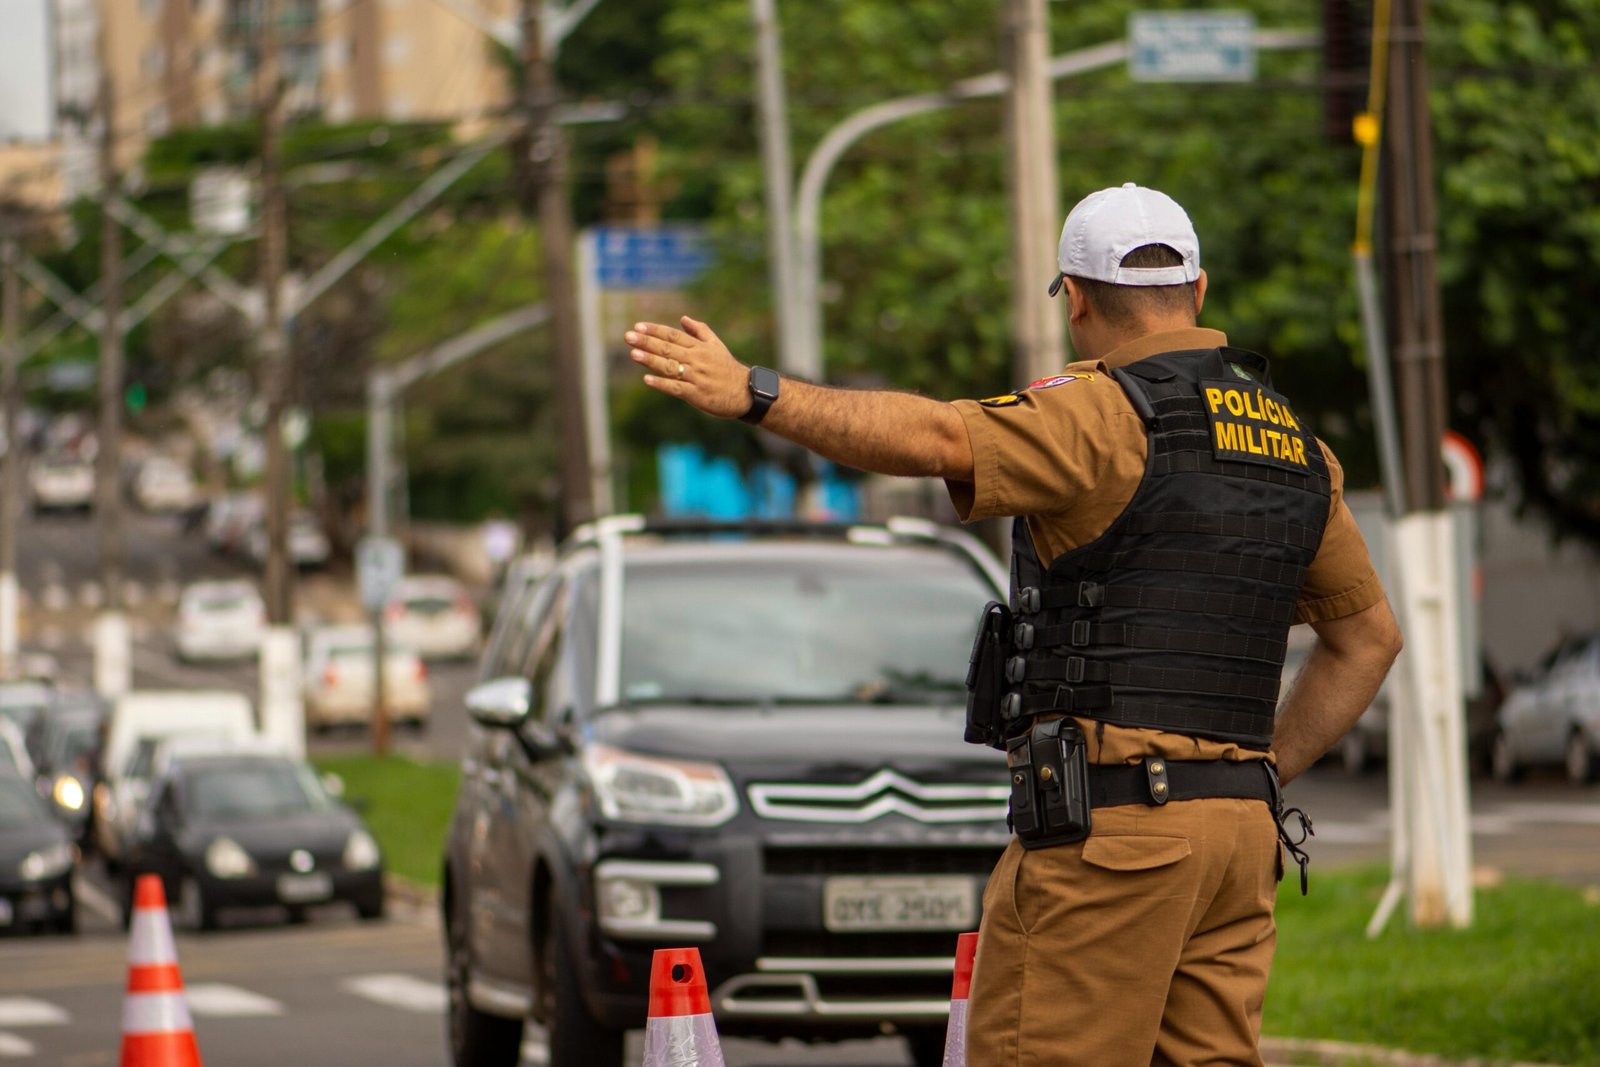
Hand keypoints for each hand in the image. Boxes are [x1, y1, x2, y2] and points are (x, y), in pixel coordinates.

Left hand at [626, 316, 751, 419]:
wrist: (746, 393)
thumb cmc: (728, 369)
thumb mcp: (717, 346)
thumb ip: (700, 331)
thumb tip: (683, 318)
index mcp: (699, 347)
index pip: (673, 336)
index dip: (655, 330)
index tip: (638, 326)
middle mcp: (696, 360)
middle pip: (668, 349)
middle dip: (647, 342)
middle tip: (628, 336)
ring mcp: (696, 377)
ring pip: (670, 367)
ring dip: (651, 360)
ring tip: (633, 354)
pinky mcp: (696, 394)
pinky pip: (676, 388)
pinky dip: (662, 384)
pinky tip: (647, 379)